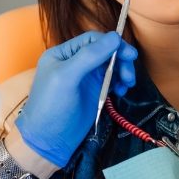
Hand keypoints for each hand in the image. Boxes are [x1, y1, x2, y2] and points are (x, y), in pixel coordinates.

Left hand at [15, 31, 137, 166]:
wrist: (48, 141)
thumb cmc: (51, 106)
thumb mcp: (66, 77)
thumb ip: (89, 56)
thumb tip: (115, 37)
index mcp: (63, 53)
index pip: (92, 39)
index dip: (112, 43)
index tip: (129, 54)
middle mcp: (75, 62)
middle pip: (105, 51)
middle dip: (120, 59)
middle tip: (130, 74)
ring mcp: (85, 78)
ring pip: (111, 65)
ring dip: (122, 71)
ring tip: (127, 84)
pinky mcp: (94, 92)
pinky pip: (112, 80)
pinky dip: (120, 83)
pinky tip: (121, 91)